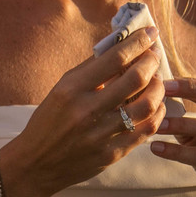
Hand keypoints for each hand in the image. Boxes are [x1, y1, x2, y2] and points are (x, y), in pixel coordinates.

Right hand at [15, 27, 165, 194]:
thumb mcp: (61, 90)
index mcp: (71, 89)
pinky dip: (157, 114)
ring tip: (156, 80)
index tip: (150, 33)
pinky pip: (145, 130)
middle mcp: (87, 110)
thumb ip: (89, 70)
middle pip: (135, 79)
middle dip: (151, 62)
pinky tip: (156, 105)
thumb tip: (119, 46)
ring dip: (158, 89)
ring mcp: (101, 134)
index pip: (114, 59)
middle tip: (154, 56)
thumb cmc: (48, 121)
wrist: (36, 163)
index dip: (137, 42)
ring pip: (147, 106)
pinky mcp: (112, 154)